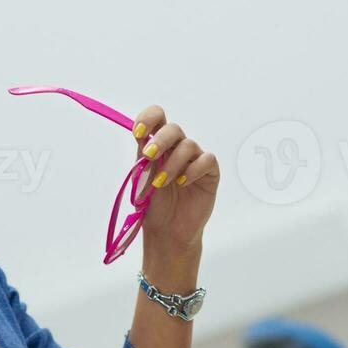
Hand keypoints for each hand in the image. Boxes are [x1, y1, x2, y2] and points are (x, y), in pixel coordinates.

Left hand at [131, 105, 218, 252]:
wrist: (166, 229)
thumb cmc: (153, 204)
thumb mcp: (141, 179)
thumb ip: (142, 157)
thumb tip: (142, 137)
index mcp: (158, 145)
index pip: (157, 118)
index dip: (148, 119)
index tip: (138, 133)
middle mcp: (177, 148)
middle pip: (173, 128)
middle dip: (160, 140)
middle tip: (149, 156)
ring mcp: (194, 159)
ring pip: (188, 145)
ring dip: (172, 163)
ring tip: (162, 183)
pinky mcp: (210, 172)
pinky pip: (207, 159)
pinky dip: (193, 170)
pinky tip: (183, 183)